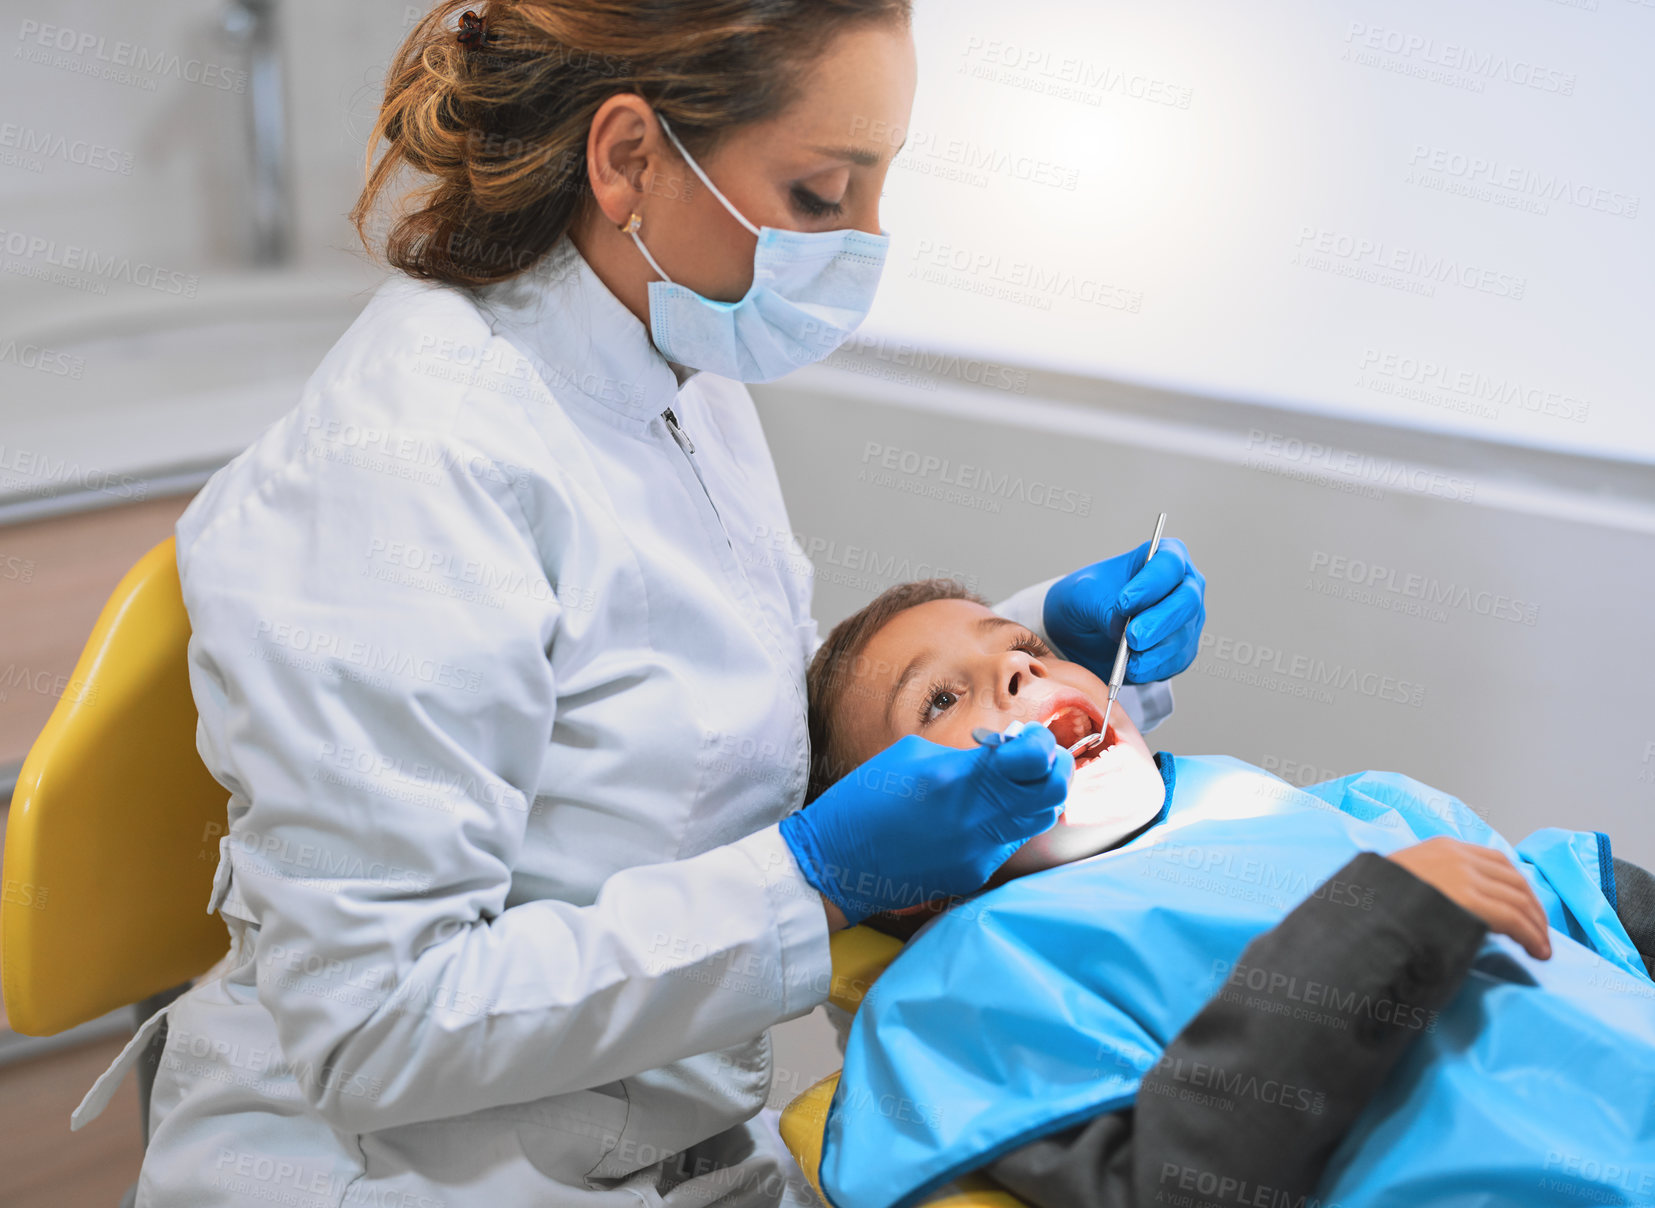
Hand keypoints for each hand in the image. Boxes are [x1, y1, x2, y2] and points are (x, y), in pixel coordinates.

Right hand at [781, 726, 1072, 925]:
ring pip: (1036, 821)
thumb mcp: (910, 756)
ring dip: (1034, 797)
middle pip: (1050, 794)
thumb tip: (1002, 755)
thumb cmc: (862, 802)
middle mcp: (976, 820)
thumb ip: (964, 755)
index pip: (1033, 759)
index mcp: (956, 780)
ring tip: (1012, 782)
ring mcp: (978, 853)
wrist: (834, 865)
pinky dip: (1005, 822)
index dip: (1041, 743)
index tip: (1030, 736)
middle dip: (1052, 768)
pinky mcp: (974, 876)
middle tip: (1036, 756)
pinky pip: (1007, 843)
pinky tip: (979, 813)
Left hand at [1043, 538, 1205, 684]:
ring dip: (1155, 651)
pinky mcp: (1181, 650)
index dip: (1151, 584)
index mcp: (1163, 557)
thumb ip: (1103, 605)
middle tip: (1132, 637)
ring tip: (1128, 661)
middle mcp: (1183, 586)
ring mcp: (1186, 620)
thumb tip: (1121, 626)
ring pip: (1183, 636)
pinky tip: (1133, 670)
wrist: (1082, 629)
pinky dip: (1154, 668)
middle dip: (1159, 622)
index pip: (1169, 565)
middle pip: (1186, 602)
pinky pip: (1176, 661)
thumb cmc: (1088, 598)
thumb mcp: (1084, 593)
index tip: (1124, 602)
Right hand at [1388, 837, 1551, 959]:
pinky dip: (1531, 936)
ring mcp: (1464, 877)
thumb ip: (1429, 880)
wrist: (1359, 911)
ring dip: (1536, 926)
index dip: (1518, 887)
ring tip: (1541, 948)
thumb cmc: (1373, 902)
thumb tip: (1447, 901)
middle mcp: (1457, 857)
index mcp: (1441, 848)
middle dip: (1534, 908)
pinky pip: (1514, 918)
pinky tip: (1536, 951)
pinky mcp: (1469, 900)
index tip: (1526, 909)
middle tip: (1540, 932)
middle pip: (1514, 879)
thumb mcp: (1401, 879)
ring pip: (1519, 899)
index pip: (1496, 861)